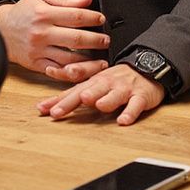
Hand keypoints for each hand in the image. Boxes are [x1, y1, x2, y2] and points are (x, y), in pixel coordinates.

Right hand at [0, 0, 109, 77]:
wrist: (2, 30)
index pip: (75, 16)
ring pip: (70, 59)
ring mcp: (39, 50)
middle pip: (76, 39)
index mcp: (44, 14)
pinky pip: (58, 71)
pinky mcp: (37, 64)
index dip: (92, 18)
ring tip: (101, 60)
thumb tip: (87, 0)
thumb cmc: (24, 11)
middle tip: (106, 40)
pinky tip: (84, 70)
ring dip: (89, 61)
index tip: (101, 19)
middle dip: (96, 40)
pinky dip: (73, 72)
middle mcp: (42, 33)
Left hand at [35, 63, 163, 125]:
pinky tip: (123, 120)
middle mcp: (106, 84)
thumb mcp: (91, 85)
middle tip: (62, 109)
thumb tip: (43, 107)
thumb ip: (70, 96)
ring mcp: (123, 89)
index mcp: (93, 82)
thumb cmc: (114, 80)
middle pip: (90, 91)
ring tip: (97, 105)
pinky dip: (130, 112)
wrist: (146, 69)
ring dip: (105, 99)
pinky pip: (135, 105)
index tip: (43, 110)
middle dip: (75, 100)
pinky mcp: (140, 96)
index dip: (59, 101)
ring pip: (114, 95)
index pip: (73, 91)